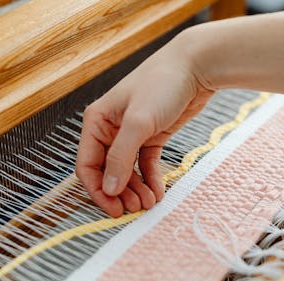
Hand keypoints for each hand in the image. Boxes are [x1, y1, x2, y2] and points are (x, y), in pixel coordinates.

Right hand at [75, 32, 213, 216]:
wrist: (195, 67)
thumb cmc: (162, 85)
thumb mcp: (138, 122)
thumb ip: (120, 157)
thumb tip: (108, 189)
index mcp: (97, 122)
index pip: (88, 165)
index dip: (98, 190)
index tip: (114, 209)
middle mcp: (110, 130)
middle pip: (108, 171)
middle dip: (120, 192)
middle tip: (136, 208)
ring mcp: (131, 134)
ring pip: (127, 171)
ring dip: (136, 189)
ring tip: (149, 203)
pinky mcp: (151, 137)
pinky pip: (146, 164)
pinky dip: (151, 179)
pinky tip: (158, 192)